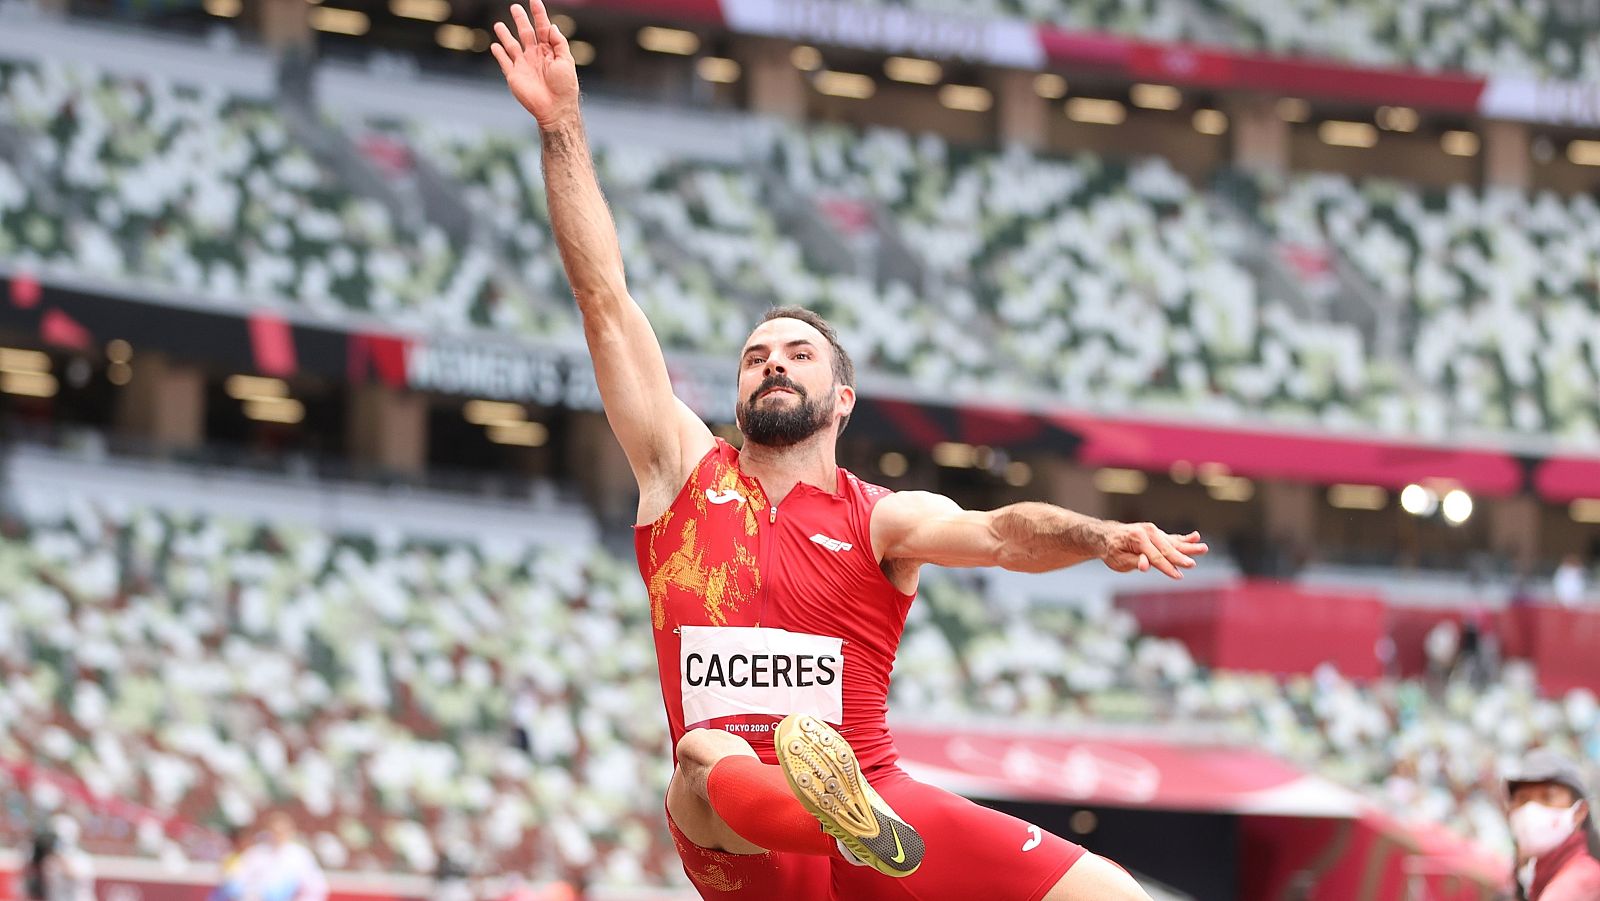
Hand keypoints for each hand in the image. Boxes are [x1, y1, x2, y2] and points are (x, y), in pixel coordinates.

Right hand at [491, 1, 579, 128]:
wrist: (555, 108)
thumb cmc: (565, 86)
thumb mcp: (566, 61)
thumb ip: (559, 43)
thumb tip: (552, 25)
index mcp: (550, 51)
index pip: (543, 27)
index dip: (539, 14)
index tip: (534, 0)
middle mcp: (536, 55)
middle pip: (526, 33)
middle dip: (521, 20)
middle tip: (515, 7)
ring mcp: (524, 65)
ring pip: (512, 45)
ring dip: (505, 35)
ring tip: (498, 24)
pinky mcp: (514, 75)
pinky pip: (504, 62)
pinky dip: (499, 53)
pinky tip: (495, 46)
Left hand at [1102, 523, 1207, 579]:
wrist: (1107, 536)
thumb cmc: (1112, 551)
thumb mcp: (1118, 560)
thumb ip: (1134, 561)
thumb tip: (1146, 565)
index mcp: (1137, 538)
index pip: (1155, 557)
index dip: (1166, 568)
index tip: (1178, 576)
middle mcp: (1148, 531)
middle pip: (1167, 548)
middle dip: (1180, 558)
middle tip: (1192, 565)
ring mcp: (1154, 531)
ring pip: (1173, 542)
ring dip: (1189, 547)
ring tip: (1203, 548)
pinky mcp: (1158, 534)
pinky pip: (1173, 538)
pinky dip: (1184, 539)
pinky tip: (1195, 537)